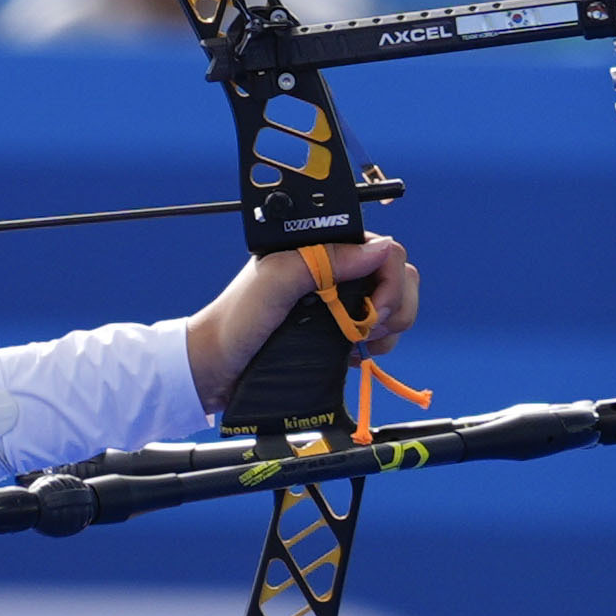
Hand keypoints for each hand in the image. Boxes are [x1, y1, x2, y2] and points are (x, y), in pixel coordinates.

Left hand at [186, 235, 419, 408]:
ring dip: (387, 327)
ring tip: (357, 342)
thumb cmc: (236, 320)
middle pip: (398, 274)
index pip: (381, 247)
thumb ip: (325, 260)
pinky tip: (353, 353)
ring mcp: (340, 301)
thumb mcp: (275, 283)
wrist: (217, 368)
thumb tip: (380, 248)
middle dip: (393, 304)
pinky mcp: (341, 330)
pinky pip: (382, 332)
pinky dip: (379, 343)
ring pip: (395, 304)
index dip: (388, 277)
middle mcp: (335, 270)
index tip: (374, 307)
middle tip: (366, 327)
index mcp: (320, 248)